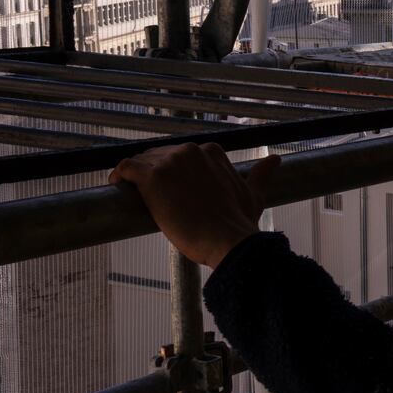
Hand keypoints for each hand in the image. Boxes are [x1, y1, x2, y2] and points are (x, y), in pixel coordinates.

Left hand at [109, 143, 279, 268]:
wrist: (226, 241)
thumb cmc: (238, 223)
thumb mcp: (253, 194)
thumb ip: (261, 175)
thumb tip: (276, 160)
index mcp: (212, 152)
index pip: (182, 155)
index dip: (173, 171)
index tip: (170, 187)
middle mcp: (191, 151)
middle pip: (160, 156)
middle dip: (154, 173)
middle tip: (152, 196)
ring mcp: (171, 162)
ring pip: (142, 162)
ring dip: (136, 176)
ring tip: (134, 195)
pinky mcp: (152, 176)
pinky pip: (126, 168)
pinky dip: (118, 176)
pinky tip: (117, 186)